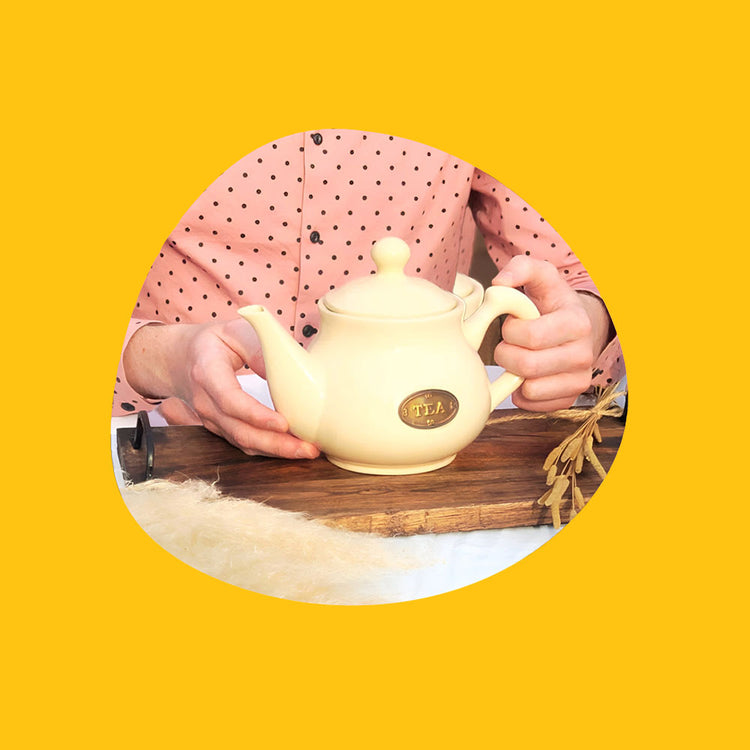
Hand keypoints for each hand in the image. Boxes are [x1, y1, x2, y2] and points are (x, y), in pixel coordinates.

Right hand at [123, 319, 319, 458]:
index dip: (256, 415)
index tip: (284, 423)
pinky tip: (292, 449)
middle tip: (307, 448)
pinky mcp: (220, 429)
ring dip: (276, 451)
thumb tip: (289, 373)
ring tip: (307, 451)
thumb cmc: (214, 342)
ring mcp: (210, 419)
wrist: (180, 359)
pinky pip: (244, 444)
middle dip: (275, 443)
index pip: (230, 400)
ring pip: (243, 442)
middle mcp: (205, 401)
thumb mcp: (236, 331)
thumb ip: (260, 348)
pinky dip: (269, 450)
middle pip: (239, 430)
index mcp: (207, 371)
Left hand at [492, 256, 610, 410]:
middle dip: (506, 354)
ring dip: (513, 374)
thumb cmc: (553, 303)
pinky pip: (533, 404)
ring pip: (530, 389)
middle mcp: (583, 354)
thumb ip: (520, 268)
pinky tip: (524, 374)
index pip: (531, 336)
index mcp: (576, 323)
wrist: (579, 328)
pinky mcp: (569, 398)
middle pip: (527, 365)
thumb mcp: (541, 277)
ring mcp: (579, 380)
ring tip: (518, 357)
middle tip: (508, 344)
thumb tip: (499, 284)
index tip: (511, 324)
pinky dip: (520, 392)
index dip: (510, 331)